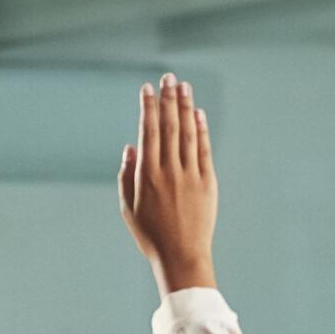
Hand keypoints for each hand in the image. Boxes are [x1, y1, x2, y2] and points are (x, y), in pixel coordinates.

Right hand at [119, 73, 217, 294]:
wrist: (182, 256)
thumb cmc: (151, 235)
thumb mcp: (129, 208)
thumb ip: (127, 175)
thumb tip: (130, 147)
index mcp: (147, 175)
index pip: (149, 132)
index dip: (148, 107)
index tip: (147, 88)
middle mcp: (169, 170)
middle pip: (170, 126)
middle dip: (168, 99)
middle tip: (168, 77)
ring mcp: (190, 175)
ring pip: (188, 133)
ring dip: (186, 107)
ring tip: (184, 86)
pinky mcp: (208, 182)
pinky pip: (204, 150)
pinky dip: (202, 130)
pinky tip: (199, 114)